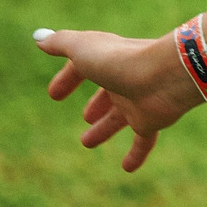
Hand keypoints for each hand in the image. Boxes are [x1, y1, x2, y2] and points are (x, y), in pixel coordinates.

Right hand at [35, 28, 201, 171]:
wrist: (167, 76)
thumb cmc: (122, 60)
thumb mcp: (83, 49)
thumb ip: (62, 43)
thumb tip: (39, 38)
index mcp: (108, 61)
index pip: (86, 67)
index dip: (69, 79)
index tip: (54, 95)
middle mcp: (125, 81)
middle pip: (109, 94)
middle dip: (97, 104)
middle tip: (86, 117)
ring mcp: (139, 101)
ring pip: (121, 118)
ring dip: (105, 129)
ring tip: (87, 142)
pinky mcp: (151, 121)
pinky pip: (143, 141)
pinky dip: (136, 154)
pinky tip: (127, 169)